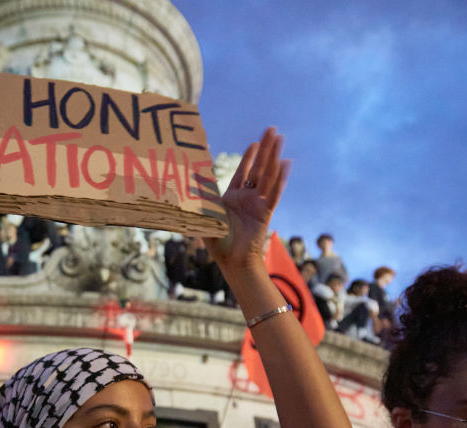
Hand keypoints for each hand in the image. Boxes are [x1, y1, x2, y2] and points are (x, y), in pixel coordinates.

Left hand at [204, 127, 290, 271]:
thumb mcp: (204, 214)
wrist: (231, 259)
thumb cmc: (217, 241)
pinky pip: (274, 192)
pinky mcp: (265, 212)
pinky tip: (286, 163)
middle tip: (272, 130)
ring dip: (273, 156)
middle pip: (259, 168)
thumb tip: (181, 183)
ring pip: (268, 175)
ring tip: (280, 138)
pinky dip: (279, 178)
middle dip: (265, 149)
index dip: (249, 158)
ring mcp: (258, 203)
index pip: (244, 173)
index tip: (254, 143)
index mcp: (234, 198)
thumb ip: (198, 198)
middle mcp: (248, 198)